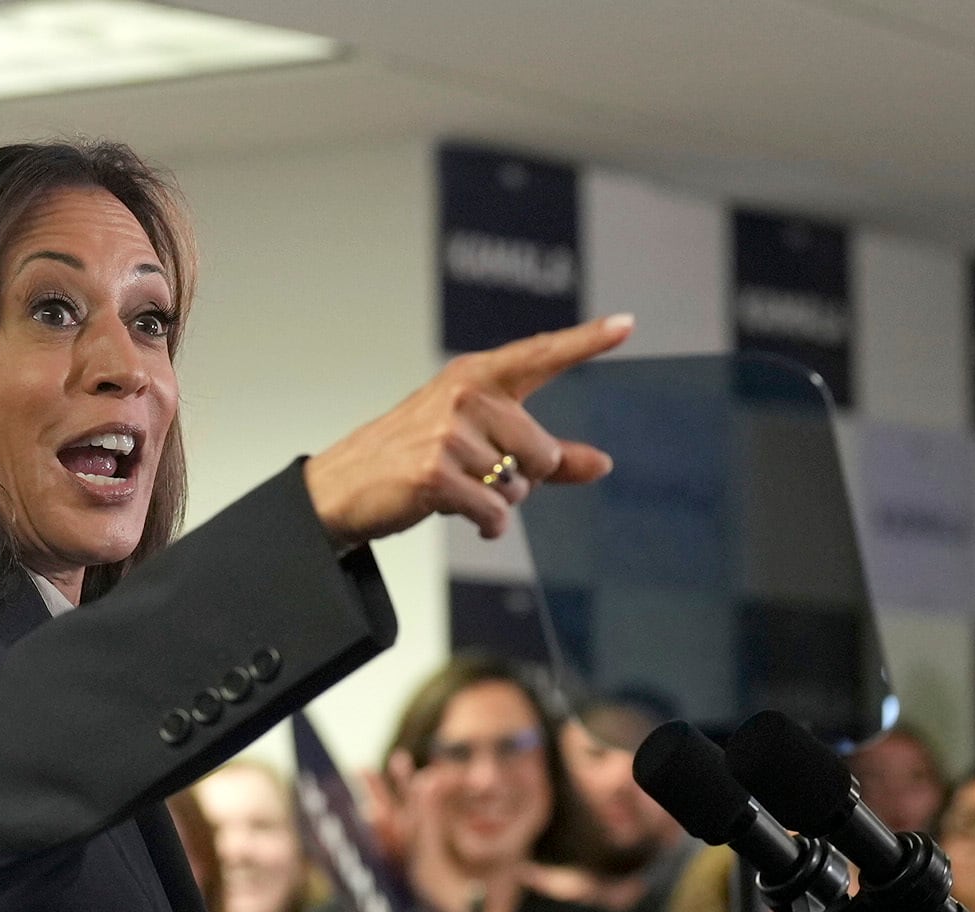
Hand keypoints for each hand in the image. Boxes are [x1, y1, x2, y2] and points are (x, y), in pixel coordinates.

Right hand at [303, 315, 632, 546]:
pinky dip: (487, 525)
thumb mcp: (481, 444)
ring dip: (497, 502)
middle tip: (480, 475)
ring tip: (458, 488)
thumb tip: (603, 464)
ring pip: (518, 488)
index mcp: (478, 376)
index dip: (586, 341)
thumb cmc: (418, 457)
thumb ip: (547, 452)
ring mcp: (449, 432)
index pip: (541, 355)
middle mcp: (465, 394)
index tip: (627, 324)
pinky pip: (495, 513)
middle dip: (523, 478)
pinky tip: (461, 514)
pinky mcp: (436, 472)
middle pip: (541, 453)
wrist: (347, 485)